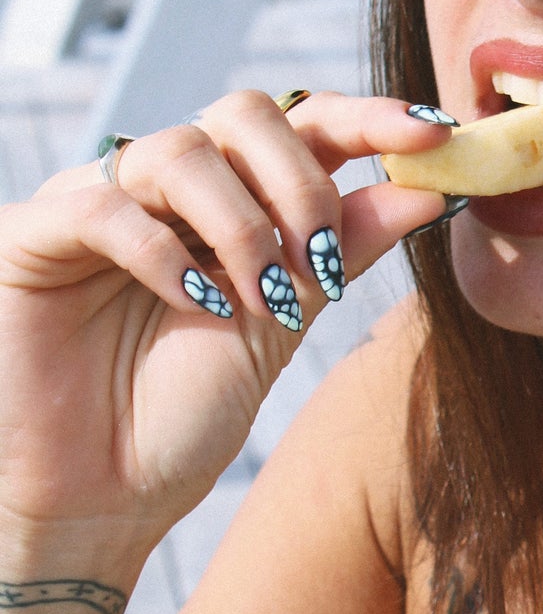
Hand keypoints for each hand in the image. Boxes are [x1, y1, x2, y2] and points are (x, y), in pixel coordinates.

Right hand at [0, 92, 457, 559]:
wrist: (104, 500)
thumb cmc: (184, 416)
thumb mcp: (285, 324)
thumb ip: (344, 250)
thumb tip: (430, 189)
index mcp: (233, 200)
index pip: (303, 124)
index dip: (368, 118)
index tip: (432, 134)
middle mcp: (165, 189)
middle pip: (243, 113)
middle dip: (301, 182)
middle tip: (322, 262)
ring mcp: (96, 203)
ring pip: (180, 150)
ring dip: (242, 224)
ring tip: (262, 300)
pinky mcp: (33, 235)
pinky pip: (104, 206)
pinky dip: (164, 252)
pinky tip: (195, 302)